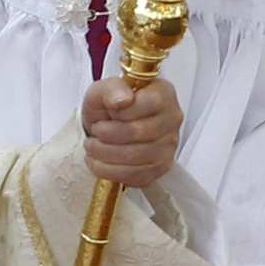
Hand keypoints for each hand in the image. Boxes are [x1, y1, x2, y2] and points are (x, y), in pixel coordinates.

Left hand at [79, 73, 180, 190]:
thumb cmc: (109, 106)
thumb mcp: (103, 89)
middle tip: (95, 132)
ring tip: (92, 146)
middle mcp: (172, 119)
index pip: (147, 104)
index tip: (108, 112)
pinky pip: (135, 176)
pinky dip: (110, 171)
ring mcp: (169, 146)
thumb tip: (123, 100)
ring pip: (135, 157)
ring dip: (105, 154)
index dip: (120, 112)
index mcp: (163, 93)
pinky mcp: (160, 168)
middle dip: (107, 135)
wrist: (107, 127)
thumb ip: (112, 89)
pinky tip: (99, 162)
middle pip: (138, 133)